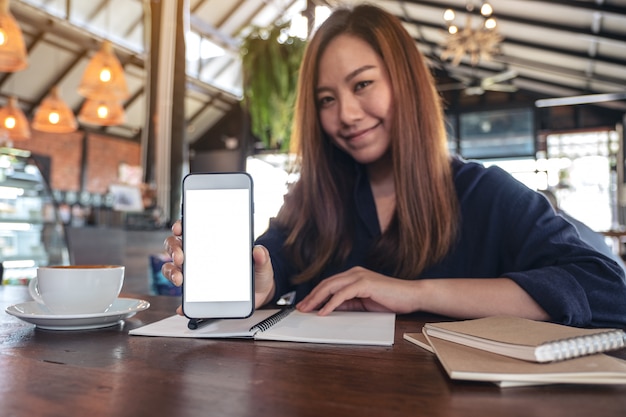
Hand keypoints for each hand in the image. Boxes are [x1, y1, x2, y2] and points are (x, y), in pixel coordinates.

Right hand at [161, 220, 276, 313]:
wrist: (260, 292)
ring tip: (180, 279)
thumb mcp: (262, 264)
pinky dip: (182, 302)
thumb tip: (258, 251)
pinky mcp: (197, 294)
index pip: (191, 230)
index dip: (182, 226)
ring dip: (172, 272)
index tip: (180, 229)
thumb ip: (262, 257)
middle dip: (174, 250)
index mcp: (212, 244)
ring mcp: (196, 275)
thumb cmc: (256, 272)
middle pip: (176, 247)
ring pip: (173, 268)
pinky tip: (184, 306)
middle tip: (181, 257)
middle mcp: (199, 257)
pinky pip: (185, 298)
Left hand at [296, 266, 419, 315]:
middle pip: (326, 284)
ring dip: (317, 299)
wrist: (412, 296)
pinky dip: (331, 303)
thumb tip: (330, 309)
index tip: (305, 305)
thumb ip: (348, 304)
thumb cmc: (391, 299)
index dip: (315, 295)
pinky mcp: (365, 283)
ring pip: (331, 287)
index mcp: (354, 276)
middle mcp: (355, 273)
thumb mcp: (364, 303)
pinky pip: (343, 294)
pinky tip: (324, 312)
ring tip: (308, 310)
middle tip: (301, 308)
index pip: (329, 284)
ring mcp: (359, 276)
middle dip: (311, 296)